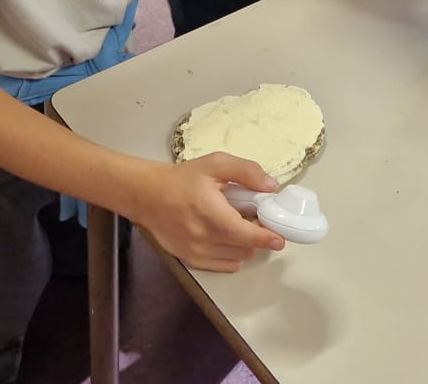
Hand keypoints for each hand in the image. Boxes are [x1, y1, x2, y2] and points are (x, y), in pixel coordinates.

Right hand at [131, 155, 284, 271]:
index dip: (266, 238)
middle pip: (245, 247)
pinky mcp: (191, 260)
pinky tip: (228, 237)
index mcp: (210, 212)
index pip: (244, 234)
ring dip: (245, 245)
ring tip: (238, 225)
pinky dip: (233, 254)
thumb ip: (246, 171)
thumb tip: (271, 187)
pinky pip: (224, 265)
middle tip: (254, 218)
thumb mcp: (215, 164)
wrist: (148, 196)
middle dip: (256, 235)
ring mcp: (196, 251)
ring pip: (237, 257)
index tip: (280, 238)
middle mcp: (203, 237)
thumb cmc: (183, 179)